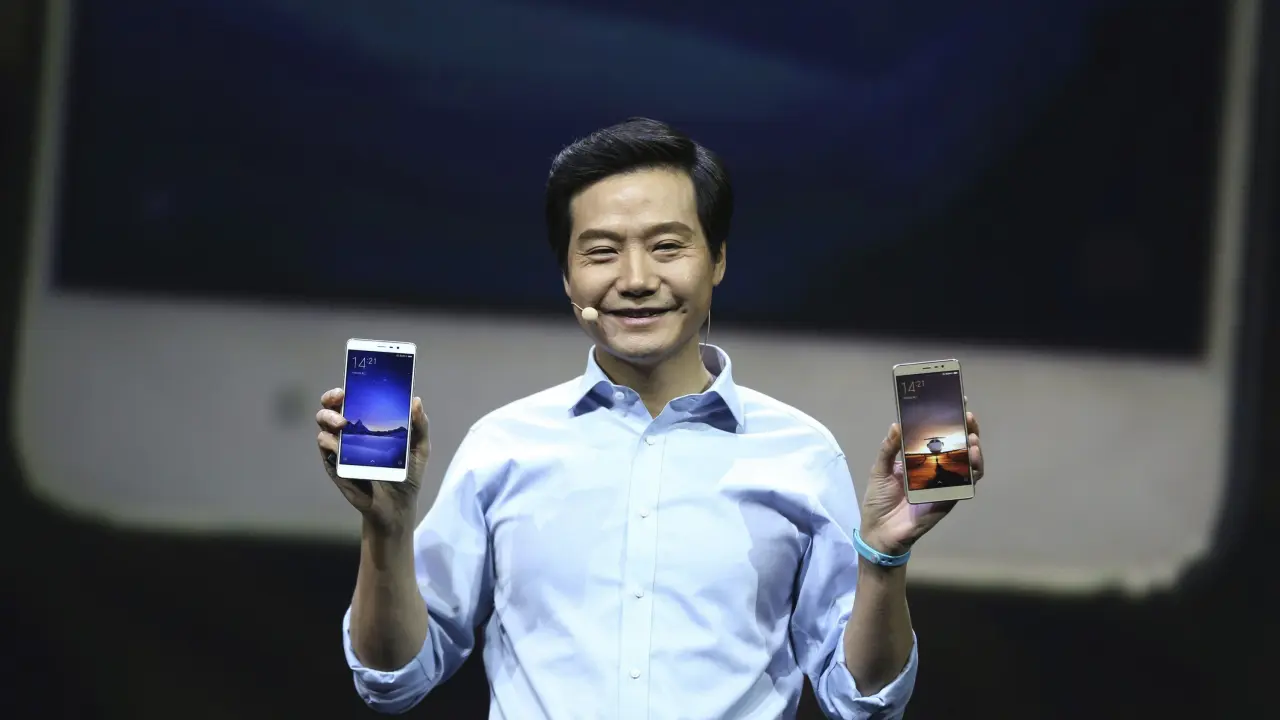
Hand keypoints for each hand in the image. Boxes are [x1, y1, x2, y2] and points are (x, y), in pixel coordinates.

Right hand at [316, 388, 429, 532]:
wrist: (397, 506)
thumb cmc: (407, 473)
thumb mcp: (419, 447)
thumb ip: (419, 425)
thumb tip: (416, 400)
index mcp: (370, 423)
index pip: (354, 399)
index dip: (348, 389)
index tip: (350, 385)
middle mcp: (352, 432)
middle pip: (331, 407)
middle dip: (330, 398)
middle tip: (340, 400)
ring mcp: (341, 447)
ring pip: (324, 424)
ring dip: (329, 418)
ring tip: (342, 424)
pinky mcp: (335, 464)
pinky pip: (325, 447)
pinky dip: (330, 441)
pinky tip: (339, 444)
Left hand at [858, 400, 984, 556]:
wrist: (878, 532)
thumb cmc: (879, 500)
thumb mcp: (879, 470)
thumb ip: (888, 448)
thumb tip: (897, 424)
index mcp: (921, 459)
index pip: (940, 436)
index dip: (951, 421)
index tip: (959, 403)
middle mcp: (936, 470)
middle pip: (960, 448)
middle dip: (968, 431)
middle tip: (969, 418)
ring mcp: (944, 485)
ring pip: (968, 466)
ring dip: (974, 452)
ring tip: (972, 440)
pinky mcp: (947, 501)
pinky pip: (964, 486)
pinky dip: (969, 473)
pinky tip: (969, 462)